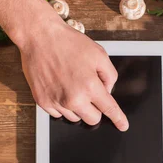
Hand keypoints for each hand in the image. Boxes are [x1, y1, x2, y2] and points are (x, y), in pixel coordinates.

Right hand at [19, 16, 128, 130]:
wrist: (40, 37)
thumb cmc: (68, 43)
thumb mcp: (99, 54)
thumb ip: (110, 75)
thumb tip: (107, 91)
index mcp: (90, 86)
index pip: (108, 109)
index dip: (118, 119)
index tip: (123, 125)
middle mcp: (73, 98)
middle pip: (92, 119)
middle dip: (95, 109)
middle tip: (90, 93)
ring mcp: (56, 102)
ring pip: (75, 118)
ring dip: (78, 107)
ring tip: (72, 85)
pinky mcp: (43, 102)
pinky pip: (58, 114)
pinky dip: (62, 105)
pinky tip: (60, 88)